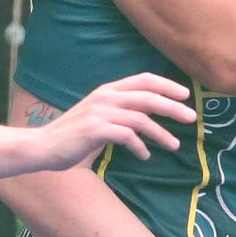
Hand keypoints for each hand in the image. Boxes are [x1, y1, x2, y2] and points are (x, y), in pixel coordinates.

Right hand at [32, 72, 196, 169]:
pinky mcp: (96, 130)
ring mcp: (100, 113)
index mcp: (108, 90)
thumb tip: (149, 114)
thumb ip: (121, 110)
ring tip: (174, 145)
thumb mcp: (99, 115)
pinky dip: (141, 147)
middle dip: (173, 107)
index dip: (167, 85)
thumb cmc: (74, 134)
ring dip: (161, 133)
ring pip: (142, 119)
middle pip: (148, 97)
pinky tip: (145, 156)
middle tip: (192, 118)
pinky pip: (127, 137)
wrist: (44, 146)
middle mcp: (106, 97)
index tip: (185, 94)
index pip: (144, 80)